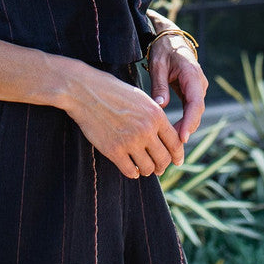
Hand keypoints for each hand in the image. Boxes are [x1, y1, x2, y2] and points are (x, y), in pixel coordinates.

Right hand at [60, 61, 184, 178]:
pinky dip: (132, 172)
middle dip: (162, 165)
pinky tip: (130, 167)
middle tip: (158, 167)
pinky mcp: (113, 150)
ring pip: (148, 168)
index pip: (175, 143)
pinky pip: (130, 171)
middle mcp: (146, 129)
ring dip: (146, 170)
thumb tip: (164, 136)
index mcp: (156, 115)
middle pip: (164, 159)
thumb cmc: (112, 91)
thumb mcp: (140, 98)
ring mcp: (130, 141)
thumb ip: (154, 116)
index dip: (177, 155)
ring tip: (142, 166)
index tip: (176, 161)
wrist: (85, 90)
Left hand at [147, 34, 207, 143]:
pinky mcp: (192, 92)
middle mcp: (199, 83)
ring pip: (194, 112)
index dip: (189, 121)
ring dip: (185, 127)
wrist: (170, 38)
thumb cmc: (163, 49)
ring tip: (172, 146)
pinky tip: (173, 134)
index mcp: (192, 75)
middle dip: (187, 129)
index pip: (195, 103)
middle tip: (174, 149)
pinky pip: (190, 109)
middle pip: (196, 111)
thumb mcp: (158, 65)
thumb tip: (160, 106)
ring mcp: (197, 88)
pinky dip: (184, 121)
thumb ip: (159, 85)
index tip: (182, 137)